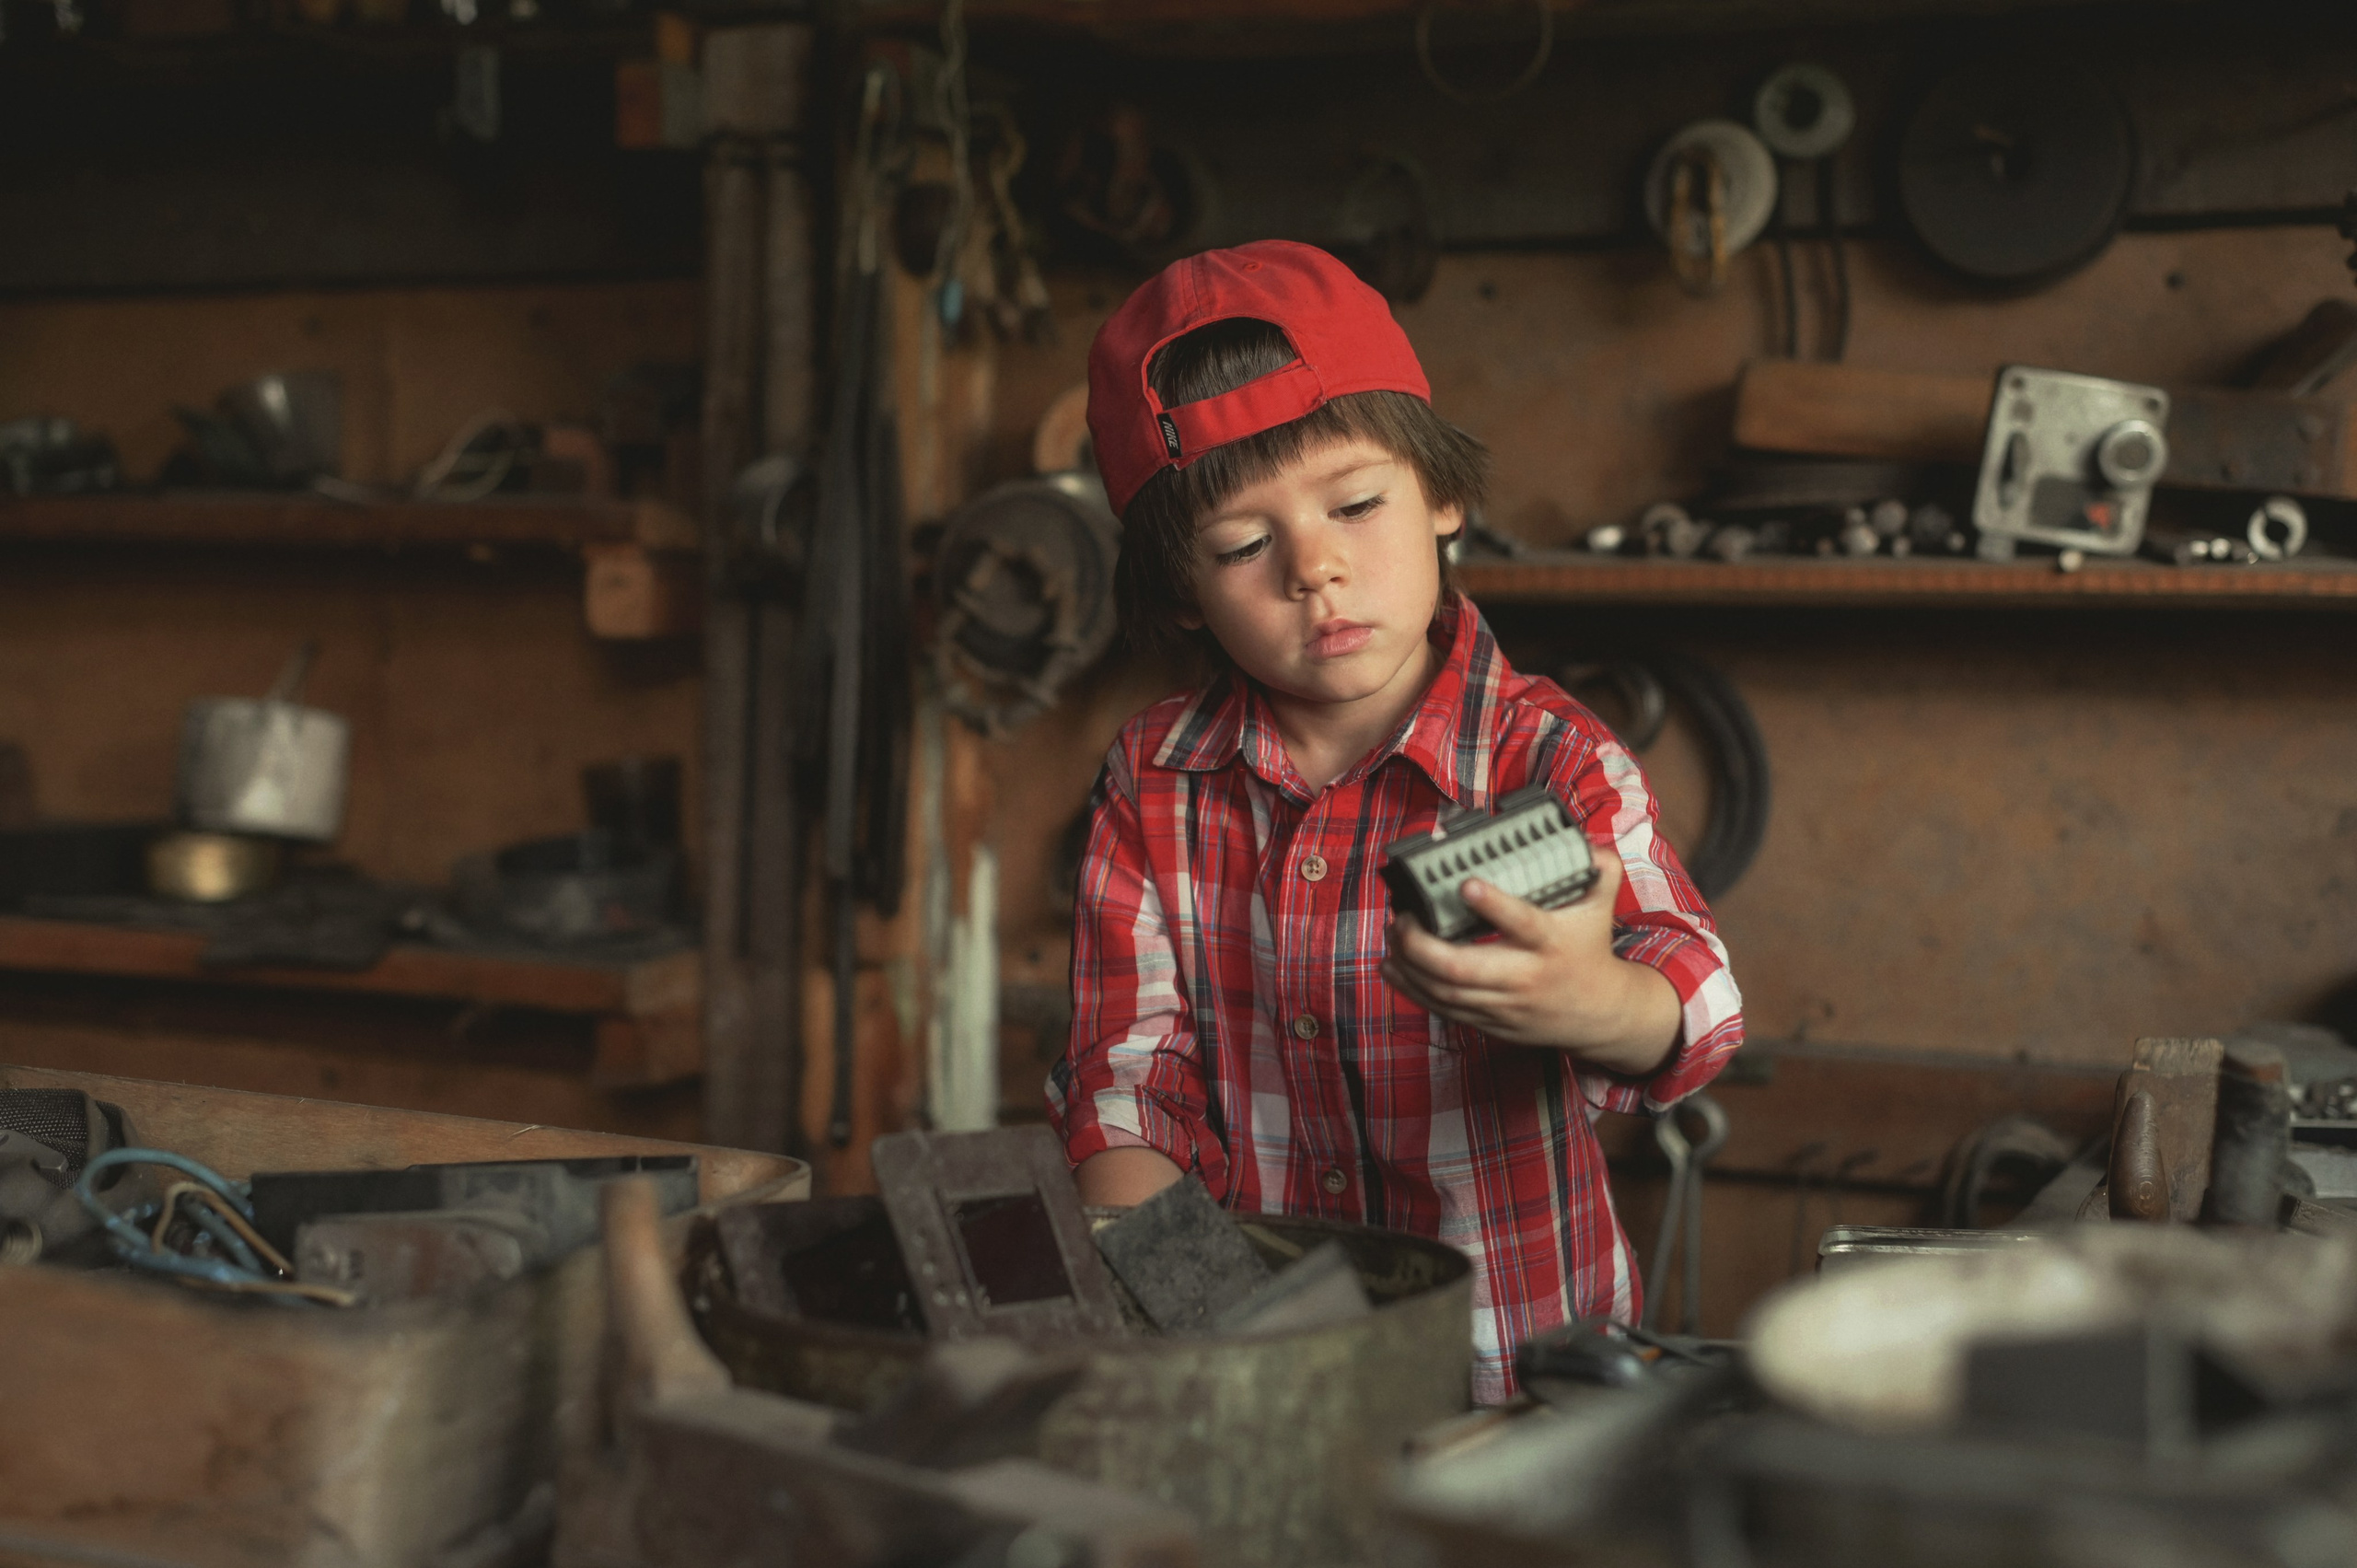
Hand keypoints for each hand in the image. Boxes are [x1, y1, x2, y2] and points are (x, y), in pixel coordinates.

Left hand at [1381, 845, 1680, 1074]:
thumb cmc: (1590, 950)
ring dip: (1409, 964)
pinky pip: (1443, 1009)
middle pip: (1463, 968)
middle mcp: (1524, 976)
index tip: (1466, 885)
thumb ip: (1599, 869)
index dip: (1494, 905)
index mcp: (1551, 942)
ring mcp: (1504, 1003)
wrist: (1599, 1014)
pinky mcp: (1490, 1021)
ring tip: (1392, 934)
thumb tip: (1587, 842)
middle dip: (1421, 944)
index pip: (1522, 923)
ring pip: (1445, 991)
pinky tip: (1392, 965)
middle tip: (1402, 917)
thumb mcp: (1601, 907)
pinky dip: (1412, 988)